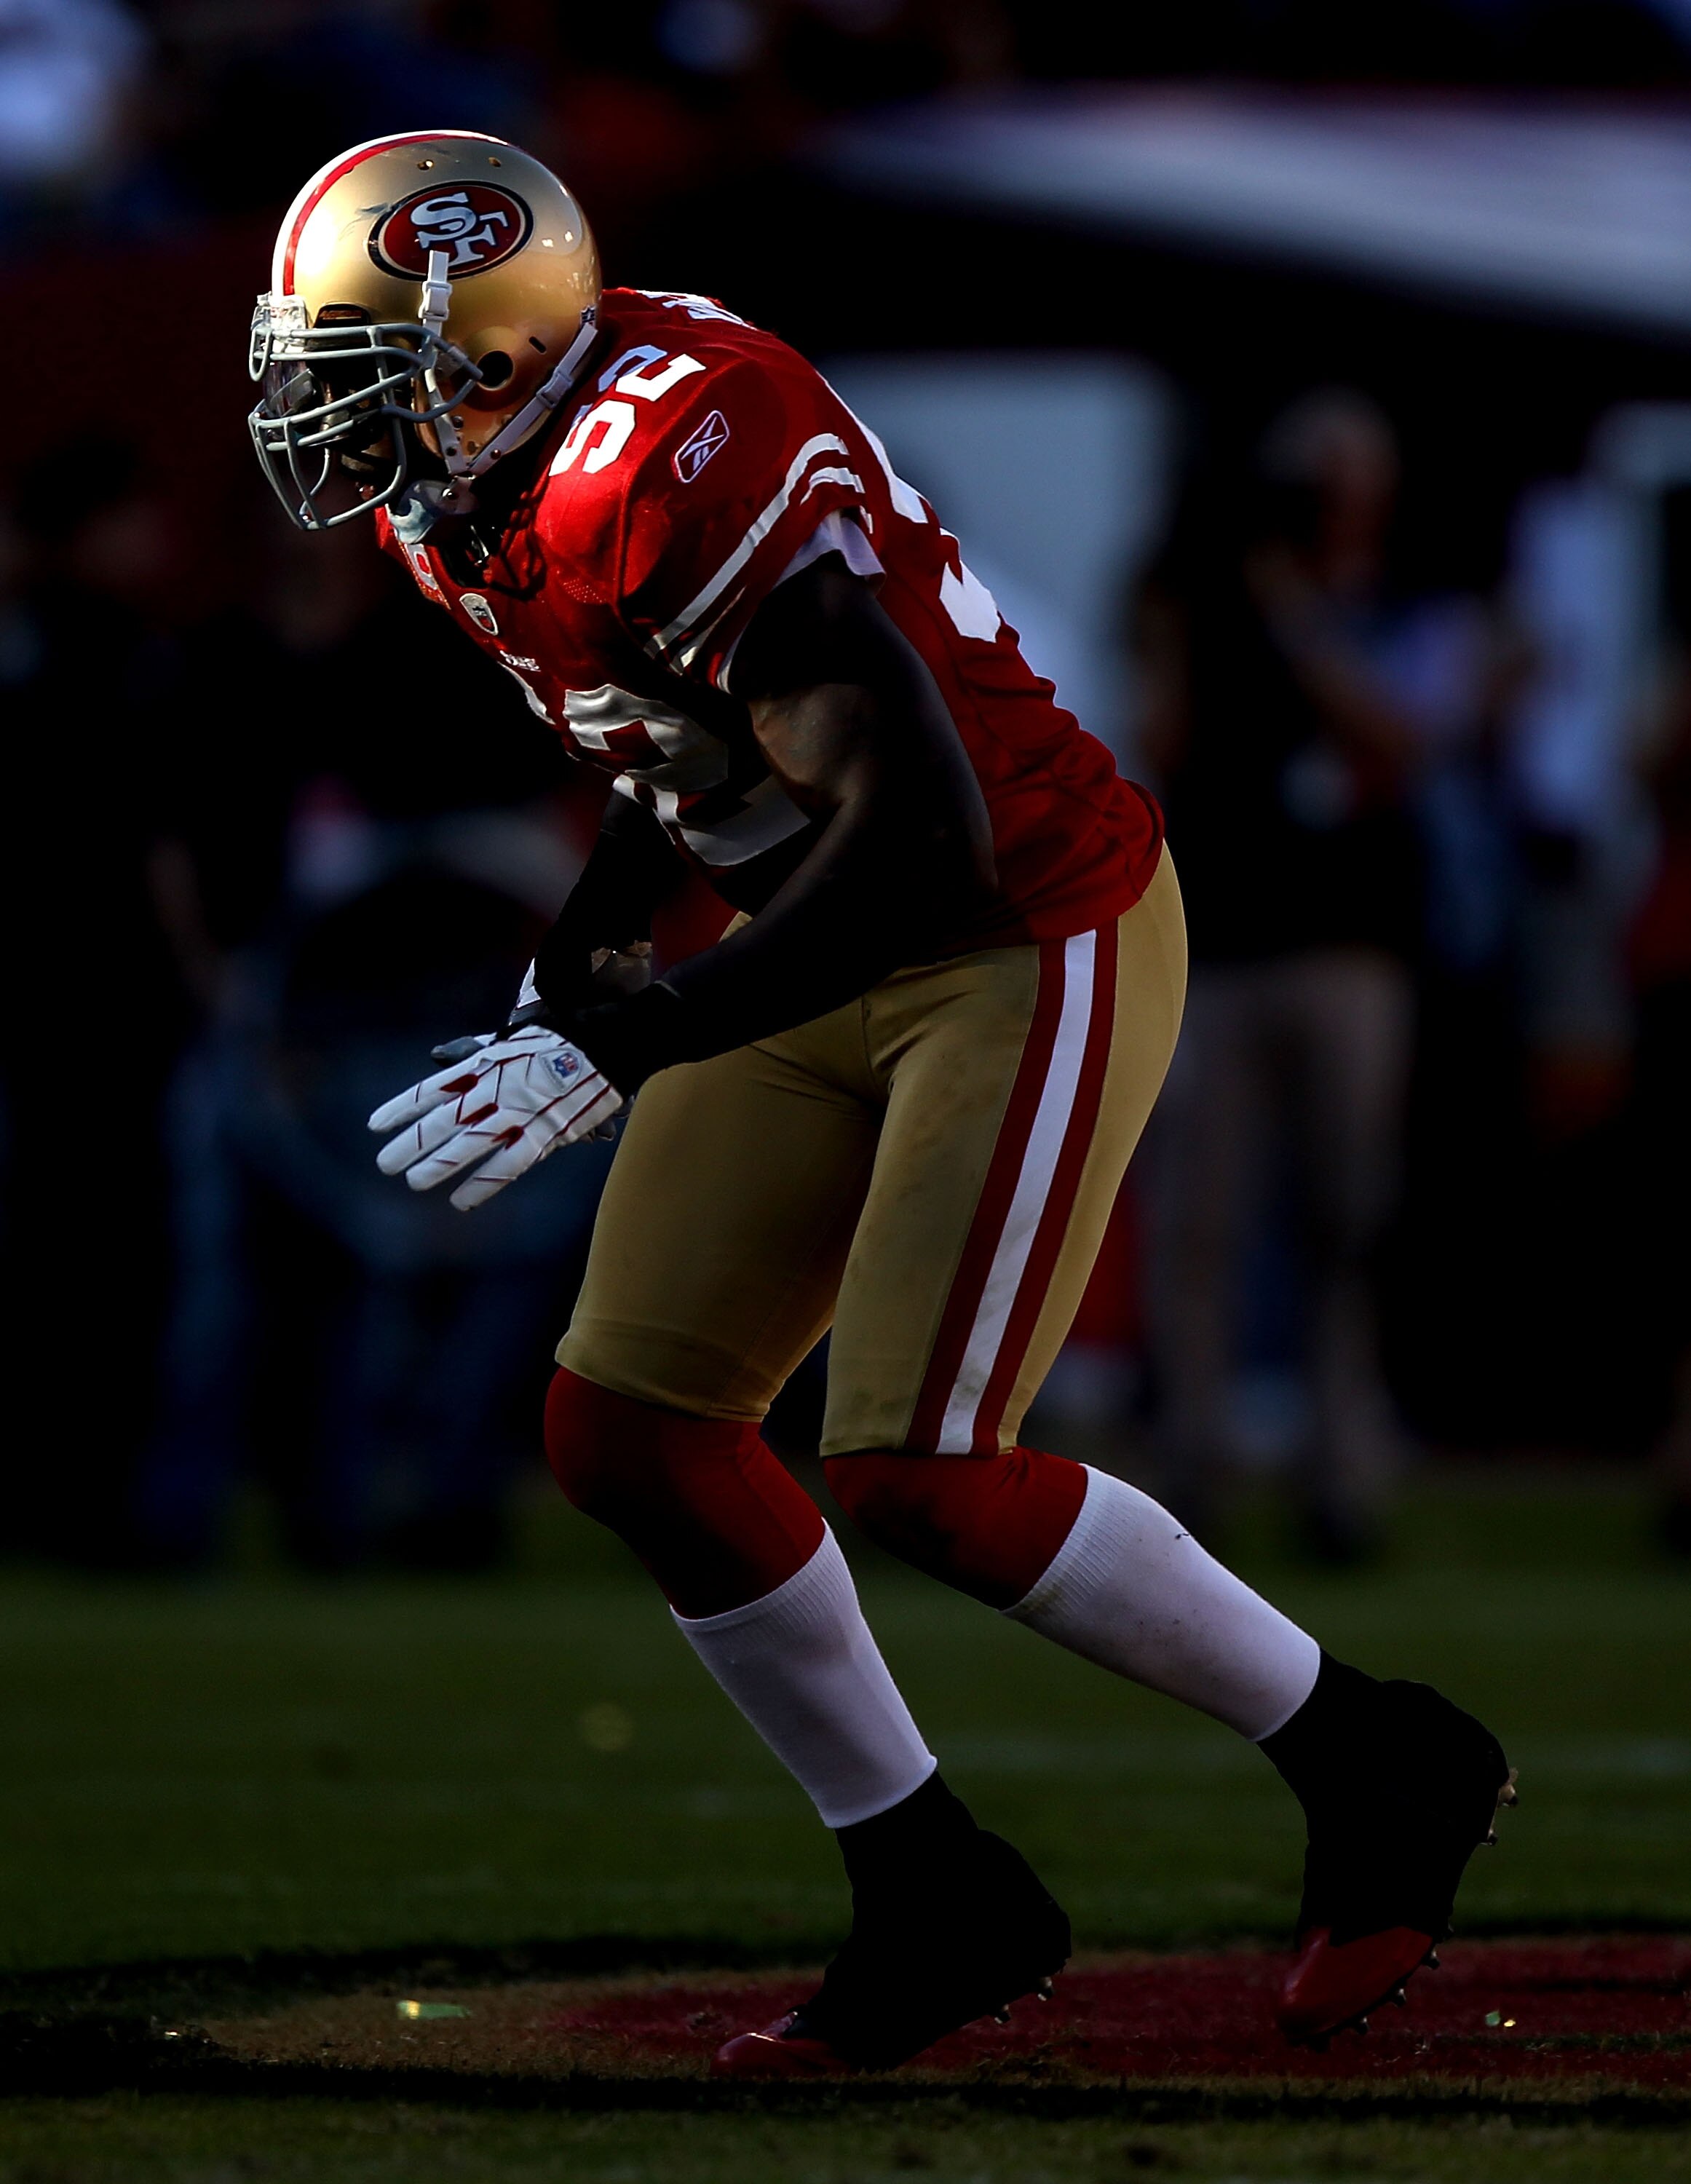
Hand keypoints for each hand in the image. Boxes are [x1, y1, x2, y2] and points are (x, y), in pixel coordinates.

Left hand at [367, 1026, 621, 1210]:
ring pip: (470, 1144)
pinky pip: (510, 1164)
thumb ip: (475, 1053)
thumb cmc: (559, 1038)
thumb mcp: (510, 1038)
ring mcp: (520, 1112)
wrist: (607, 1043)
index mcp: (484, 1065)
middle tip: (384, 1164)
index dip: (403, 1107)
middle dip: (411, 1143)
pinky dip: (484, 1184)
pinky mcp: (547, 1133)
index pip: (433, 1088)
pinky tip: (461, 1202)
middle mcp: (495, 1089)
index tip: (376, 1125)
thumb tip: (439, 1056)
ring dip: (438, 1165)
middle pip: (444, 1120)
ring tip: (413, 1182)